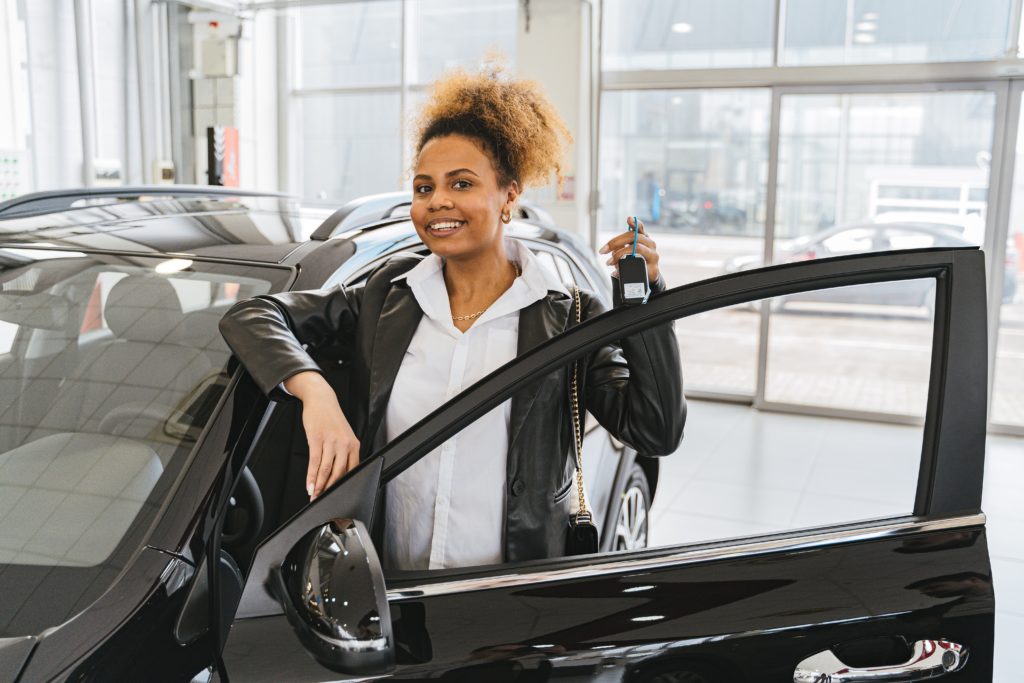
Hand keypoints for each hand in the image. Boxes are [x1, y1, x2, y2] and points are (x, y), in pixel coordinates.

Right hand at [285, 371, 360, 499]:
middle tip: (323, 501)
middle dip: (330, 490)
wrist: (321, 399)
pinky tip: (309, 485)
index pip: (352, 470)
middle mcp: (345, 444)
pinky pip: (315, 462)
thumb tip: (338, 474)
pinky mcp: (317, 439)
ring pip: (326, 470)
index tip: (338, 496)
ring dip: (319, 487)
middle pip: (339, 473)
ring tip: (314, 497)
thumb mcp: (344, 435)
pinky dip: (311, 477)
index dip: (344, 486)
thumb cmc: (331, 419)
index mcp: (354, 445)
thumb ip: (344, 453)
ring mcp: (331, 442)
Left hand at [598, 217, 660, 281]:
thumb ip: (620, 248)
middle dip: (615, 242)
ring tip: (609, 262)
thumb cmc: (635, 263)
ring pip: (637, 248)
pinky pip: (639, 264)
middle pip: (634, 237)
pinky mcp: (653, 268)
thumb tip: (611, 251)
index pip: (640, 228)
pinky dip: (626, 267)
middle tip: (602, 251)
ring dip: (620, 254)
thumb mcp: (627, 253)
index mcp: (643, 238)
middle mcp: (650, 244)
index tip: (628, 219)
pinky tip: (617, 271)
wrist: (648, 279)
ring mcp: (653, 256)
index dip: (635, 223)